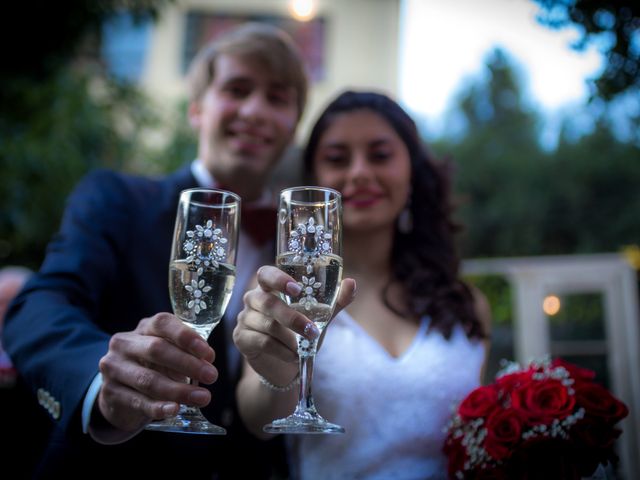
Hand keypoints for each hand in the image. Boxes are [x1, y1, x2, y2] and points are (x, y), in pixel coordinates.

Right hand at [97, 312, 217, 431]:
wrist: (120, 395)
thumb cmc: (153, 367)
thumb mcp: (167, 354)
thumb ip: (186, 352)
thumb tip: (208, 360)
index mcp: (143, 328)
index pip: (162, 323)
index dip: (186, 336)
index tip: (208, 353)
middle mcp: (124, 344)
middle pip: (156, 350)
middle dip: (188, 364)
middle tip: (211, 376)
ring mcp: (114, 369)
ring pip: (148, 379)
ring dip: (179, 390)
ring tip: (203, 397)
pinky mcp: (111, 394)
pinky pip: (138, 402)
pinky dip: (159, 407)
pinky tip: (175, 410)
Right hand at [233, 265, 355, 384]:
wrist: (285, 366)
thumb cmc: (300, 334)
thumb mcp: (320, 317)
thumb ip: (335, 301)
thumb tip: (351, 283)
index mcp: (269, 288)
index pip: (266, 274)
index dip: (278, 279)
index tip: (297, 289)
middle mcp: (253, 299)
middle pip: (267, 302)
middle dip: (291, 317)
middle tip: (311, 330)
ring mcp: (245, 318)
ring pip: (266, 324)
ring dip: (290, 338)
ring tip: (303, 347)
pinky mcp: (241, 338)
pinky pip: (262, 341)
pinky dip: (281, 350)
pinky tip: (292, 355)